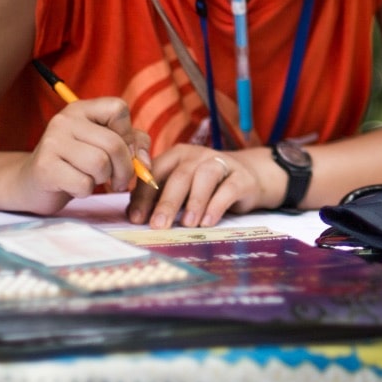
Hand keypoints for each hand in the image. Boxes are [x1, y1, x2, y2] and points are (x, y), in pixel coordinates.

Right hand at [4, 97, 148, 214]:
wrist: (32, 184)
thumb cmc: (76, 164)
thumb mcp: (105, 146)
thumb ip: (133, 144)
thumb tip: (145, 163)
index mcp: (81, 109)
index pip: (118, 108)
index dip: (128, 134)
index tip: (123, 151)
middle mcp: (65, 120)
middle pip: (114, 143)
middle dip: (125, 168)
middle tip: (119, 181)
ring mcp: (52, 142)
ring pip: (100, 164)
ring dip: (103, 179)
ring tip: (94, 180)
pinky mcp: (45, 167)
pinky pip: (83, 183)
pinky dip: (86, 191)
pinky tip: (76, 187)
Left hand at [128, 145, 287, 228]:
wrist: (247, 177)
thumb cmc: (204, 186)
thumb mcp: (180, 187)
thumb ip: (158, 196)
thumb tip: (134, 216)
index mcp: (176, 155)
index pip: (155, 172)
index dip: (144, 196)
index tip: (136, 219)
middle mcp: (197, 155)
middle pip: (179, 176)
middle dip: (167, 202)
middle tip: (158, 226)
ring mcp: (220, 163)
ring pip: (204, 178)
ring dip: (194, 202)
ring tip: (187, 224)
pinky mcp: (241, 177)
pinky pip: (228, 189)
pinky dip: (216, 206)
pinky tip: (207, 222)